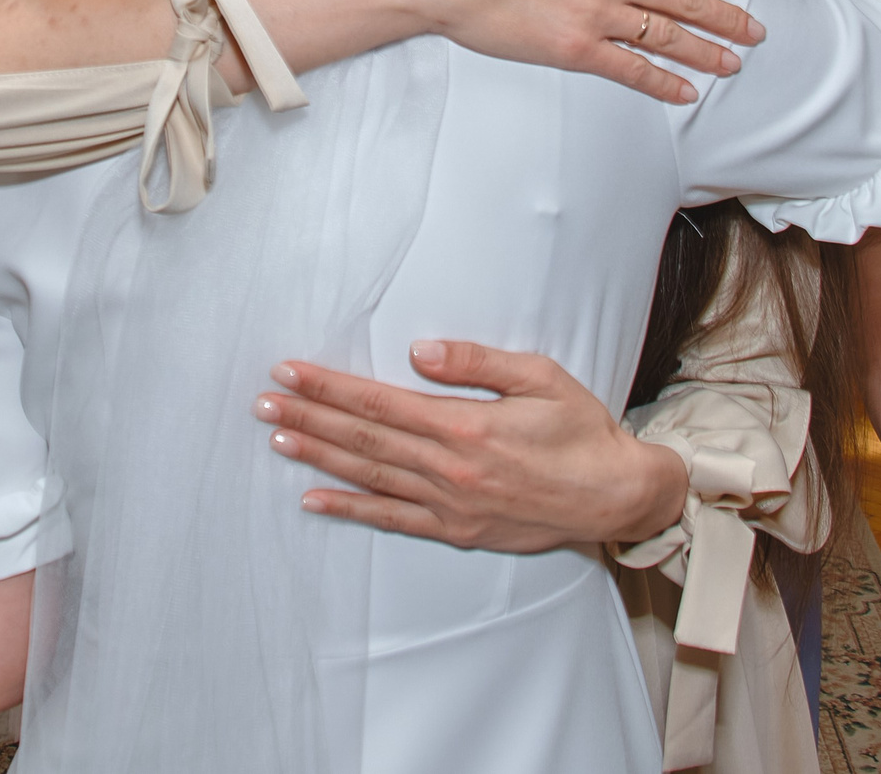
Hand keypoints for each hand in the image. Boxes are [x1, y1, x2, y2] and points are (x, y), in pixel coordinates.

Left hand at [255, 340, 688, 551]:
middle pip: (364, 439)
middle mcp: (449, 469)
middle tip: (265, 403)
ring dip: (320, 456)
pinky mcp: (457, 529)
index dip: (331, 386)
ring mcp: (450, 504)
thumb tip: (419, 351)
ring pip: (371, 477)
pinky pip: (393, 519)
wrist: (616, 496)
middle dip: (310, 417)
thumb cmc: (581, 430)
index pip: (380, 402)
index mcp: (465, 428)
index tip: (291, 372)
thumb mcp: (539, 377)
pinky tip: (316, 500)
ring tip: (279, 439)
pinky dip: (352, 509)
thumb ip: (476, 364)